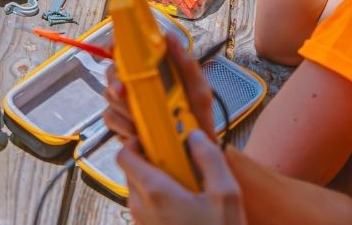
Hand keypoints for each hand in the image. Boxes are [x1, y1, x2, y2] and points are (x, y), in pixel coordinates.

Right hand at [105, 34, 218, 140]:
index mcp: (153, 71)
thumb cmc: (197, 120)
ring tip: (140, 120)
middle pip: (112, 72)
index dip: (116, 46)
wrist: (194, 157)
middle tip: (123, 92)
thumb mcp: (198, 91)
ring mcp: (127, 104)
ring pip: (109, 95)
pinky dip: (121, 125)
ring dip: (122, 106)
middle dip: (116, 81)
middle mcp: (137, 84)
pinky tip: (136, 133)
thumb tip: (169, 36)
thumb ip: (187, 65)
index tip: (110, 48)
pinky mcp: (121, 125)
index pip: (128, 51)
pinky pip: (109, 118)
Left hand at [118, 130, 244, 224]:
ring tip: (186, 188)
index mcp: (155, 192)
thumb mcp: (226, 195)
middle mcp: (141, 208)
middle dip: (151, 162)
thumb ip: (210, 158)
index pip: (124, 155)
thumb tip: (195, 136)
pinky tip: (185, 209)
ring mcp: (143, 224)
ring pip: (138, 191)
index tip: (157, 139)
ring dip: (156, 183)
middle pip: (131, 171)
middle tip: (178, 163)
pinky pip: (146, 211)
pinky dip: (158, 203)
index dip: (137, 142)